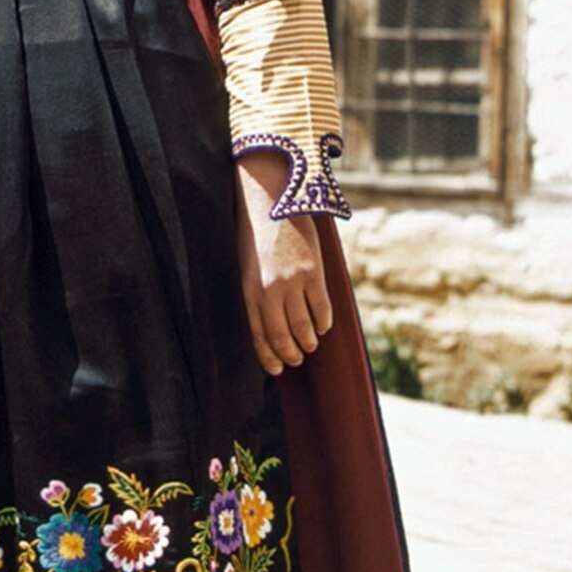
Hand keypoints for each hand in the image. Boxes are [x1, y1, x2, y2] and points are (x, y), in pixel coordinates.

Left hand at [235, 154, 332, 375]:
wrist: (270, 201)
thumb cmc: (255, 236)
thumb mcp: (247, 267)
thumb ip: (257, 294)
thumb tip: (269, 323)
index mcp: (249, 291)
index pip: (259, 335)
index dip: (268, 357)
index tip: (276, 370)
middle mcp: (269, 291)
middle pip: (283, 336)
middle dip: (290, 354)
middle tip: (296, 360)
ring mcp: (293, 283)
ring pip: (304, 327)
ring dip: (308, 342)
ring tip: (310, 346)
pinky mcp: (313, 273)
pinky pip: (322, 308)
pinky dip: (324, 323)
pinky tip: (323, 326)